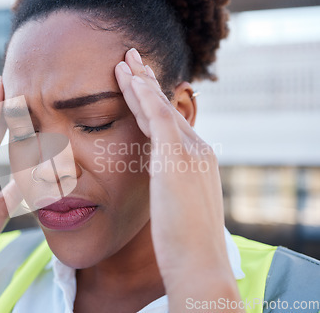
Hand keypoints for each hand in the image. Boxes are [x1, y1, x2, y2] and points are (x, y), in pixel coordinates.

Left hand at [115, 49, 242, 311]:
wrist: (200, 265)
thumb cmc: (185, 247)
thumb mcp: (178, 210)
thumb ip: (170, 191)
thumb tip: (159, 189)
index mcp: (197, 162)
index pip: (169, 124)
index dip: (152, 103)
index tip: (138, 86)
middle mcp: (198, 150)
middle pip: (166, 109)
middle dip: (147, 83)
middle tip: (131, 60)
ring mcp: (191, 151)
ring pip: (161, 106)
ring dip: (141, 81)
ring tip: (125, 59)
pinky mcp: (178, 156)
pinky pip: (156, 115)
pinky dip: (143, 94)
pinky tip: (129, 77)